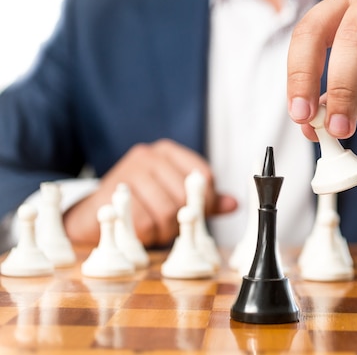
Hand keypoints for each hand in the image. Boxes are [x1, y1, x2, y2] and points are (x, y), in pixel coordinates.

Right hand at [64, 139, 237, 247]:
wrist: (93, 214)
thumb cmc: (143, 204)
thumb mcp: (176, 198)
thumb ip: (205, 200)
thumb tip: (234, 204)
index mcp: (167, 152)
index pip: (203, 175)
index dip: (207, 201)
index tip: (199, 213)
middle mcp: (148, 156)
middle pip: (185, 196)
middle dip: (182, 220)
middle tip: (171, 225)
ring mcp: (127, 173)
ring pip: (166, 211)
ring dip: (164, 230)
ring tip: (155, 228)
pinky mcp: (111, 195)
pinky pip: (145, 224)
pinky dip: (147, 235)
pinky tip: (140, 230)